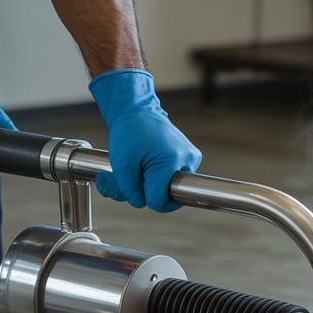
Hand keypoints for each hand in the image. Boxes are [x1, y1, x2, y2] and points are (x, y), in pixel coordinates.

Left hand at [89, 69, 201, 211]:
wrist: (137, 110)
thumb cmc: (128, 132)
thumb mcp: (121, 165)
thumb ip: (129, 191)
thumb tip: (140, 202)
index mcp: (170, 162)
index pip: (159, 201)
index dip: (143, 196)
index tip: (135, 182)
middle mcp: (187, 161)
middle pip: (169, 197)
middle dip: (149, 191)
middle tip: (136, 175)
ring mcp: (192, 158)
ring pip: (172, 188)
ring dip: (154, 183)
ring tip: (142, 165)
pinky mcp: (191, 157)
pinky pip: (175, 178)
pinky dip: (161, 175)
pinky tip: (151, 162)